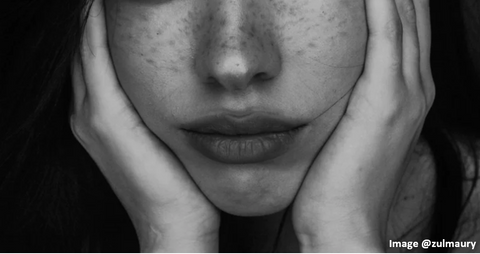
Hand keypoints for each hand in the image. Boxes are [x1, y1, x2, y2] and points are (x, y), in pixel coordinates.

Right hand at [69, 0, 218, 251]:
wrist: (173, 223)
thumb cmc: (178, 180)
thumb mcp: (164, 133)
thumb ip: (157, 104)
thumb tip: (176, 77)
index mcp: (102, 113)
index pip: (95, 54)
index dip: (101, 23)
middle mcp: (87, 110)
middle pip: (86, 45)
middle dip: (93, 13)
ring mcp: (91, 114)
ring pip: (85, 47)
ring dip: (92, 14)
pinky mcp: (105, 119)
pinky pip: (95, 58)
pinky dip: (96, 28)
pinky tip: (102, 3)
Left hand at [292, 0, 434, 251]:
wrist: (344, 222)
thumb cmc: (337, 180)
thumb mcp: (347, 130)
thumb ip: (346, 100)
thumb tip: (324, 77)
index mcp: (404, 93)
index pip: (404, 28)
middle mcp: (413, 87)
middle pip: (411, 15)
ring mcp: (405, 93)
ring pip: (403, 18)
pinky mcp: (386, 101)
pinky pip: (386, 35)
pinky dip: (381, 4)